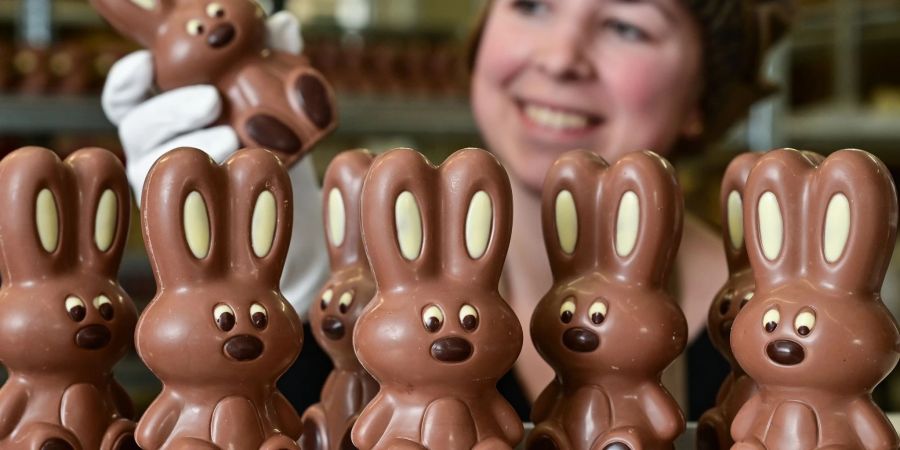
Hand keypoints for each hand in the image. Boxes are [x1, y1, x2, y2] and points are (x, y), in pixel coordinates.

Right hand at [101, 11, 303, 202]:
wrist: (277, 186)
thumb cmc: (260, 129)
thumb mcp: (267, 89)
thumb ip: (270, 55)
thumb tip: (282, 25)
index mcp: (158, 107)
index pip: (125, 94)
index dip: (127, 78)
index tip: (146, 62)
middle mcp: (152, 143)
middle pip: (139, 125)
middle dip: (172, 110)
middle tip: (212, 100)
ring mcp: (165, 178)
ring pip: (160, 162)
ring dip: (196, 144)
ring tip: (232, 136)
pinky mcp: (185, 206)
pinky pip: (189, 193)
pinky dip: (213, 178)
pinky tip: (238, 166)